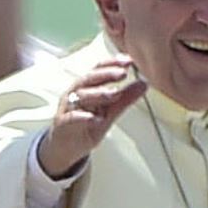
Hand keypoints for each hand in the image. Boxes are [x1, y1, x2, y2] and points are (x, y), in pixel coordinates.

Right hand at [36, 59, 147, 177]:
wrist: (65, 146)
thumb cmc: (85, 125)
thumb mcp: (109, 112)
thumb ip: (125, 98)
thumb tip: (143, 84)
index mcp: (87, 87)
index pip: (99, 69)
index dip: (112, 63)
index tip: (128, 61)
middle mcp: (76, 93)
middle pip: (89, 79)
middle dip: (106, 74)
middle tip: (122, 73)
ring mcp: (68, 107)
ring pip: (81, 95)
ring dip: (98, 93)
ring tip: (115, 94)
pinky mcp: (63, 123)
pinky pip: (72, 117)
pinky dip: (83, 117)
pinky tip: (95, 119)